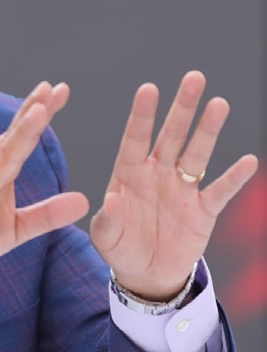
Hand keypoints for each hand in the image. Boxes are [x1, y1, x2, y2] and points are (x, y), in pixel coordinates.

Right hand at [0, 82, 89, 302]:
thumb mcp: (16, 230)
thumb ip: (47, 215)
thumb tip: (85, 201)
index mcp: (2, 174)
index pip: (24, 139)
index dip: (42, 115)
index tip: (60, 91)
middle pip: (15, 136)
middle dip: (34, 112)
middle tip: (53, 88)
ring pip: (0, 153)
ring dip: (18, 132)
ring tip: (37, 110)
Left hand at [90, 72, 257, 300]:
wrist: (146, 273)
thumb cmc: (120, 248)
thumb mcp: (105, 236)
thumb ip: (108, 219)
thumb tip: (112, 198)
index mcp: (129, 174)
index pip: (135, 139)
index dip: (142, 115)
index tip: (149, 89)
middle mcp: (157, 174)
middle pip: (171, 135)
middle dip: (182, 108)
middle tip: (194, 77)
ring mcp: (182, 189)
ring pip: (197, 154)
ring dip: (208, 131)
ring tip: (219, 103)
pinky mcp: (203, 210)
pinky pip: (220, 190)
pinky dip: (233, 177)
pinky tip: (247, 160)